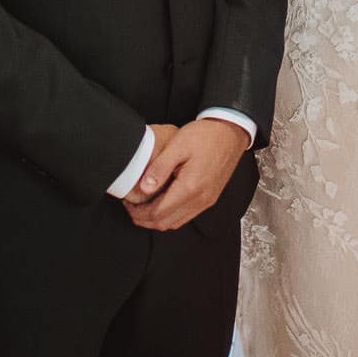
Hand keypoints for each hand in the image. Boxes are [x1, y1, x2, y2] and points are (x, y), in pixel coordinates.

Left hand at [124, 119, 245, 230]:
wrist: (230, 133)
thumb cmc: (206, 136)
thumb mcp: (178, 145)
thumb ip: (159, 168)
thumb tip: (144, 188)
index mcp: (190, 187)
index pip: (157, 213)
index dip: (138, 213)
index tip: (127, 204)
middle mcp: (200, 199)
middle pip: (165, 223)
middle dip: (144, 220)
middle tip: (131, 208)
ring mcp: (206, 201)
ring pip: (176, 223)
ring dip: (157, 220)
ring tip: (143, 207)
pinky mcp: (209, 198)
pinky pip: (186, 216)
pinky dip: (170, 215)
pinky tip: (162, 203)